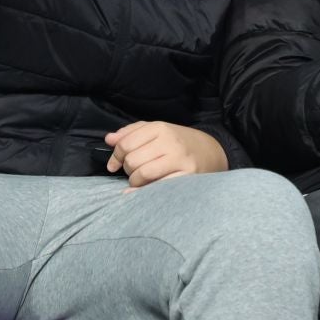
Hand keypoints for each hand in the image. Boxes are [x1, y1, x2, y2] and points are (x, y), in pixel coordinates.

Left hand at [104, 122, 229, 187]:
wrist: (211, 151)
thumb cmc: (178, 142)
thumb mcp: (156, 131)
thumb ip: (131, 133)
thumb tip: (109, 139)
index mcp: (160, 128)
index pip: (125, 143)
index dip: (115, 156)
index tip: (114, 164)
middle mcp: (170, 142)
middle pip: (132, 159)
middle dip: (127, 169)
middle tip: (133, 171)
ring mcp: (180, 160)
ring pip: (143, 173)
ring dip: (135, 181)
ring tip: (139, 181)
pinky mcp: (187, 177)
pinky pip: (158, 187)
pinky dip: (143, 192)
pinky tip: (139, 192)